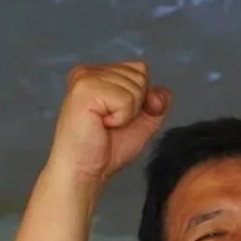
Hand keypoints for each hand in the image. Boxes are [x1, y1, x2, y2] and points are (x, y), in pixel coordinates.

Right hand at [45, 61, 171, 188]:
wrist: (84, 171)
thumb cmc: (105, 149)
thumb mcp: (142, 121)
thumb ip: (156, 102)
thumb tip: (157, 94)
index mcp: (99, 74)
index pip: (140, 69)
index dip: (142, 97)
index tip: (118, 117)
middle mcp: (90, 71)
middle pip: (140, 74)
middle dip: (134, 106)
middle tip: (109, 123)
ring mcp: (85, 77)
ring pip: (135, 87)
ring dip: (126, 114)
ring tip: (104, 124)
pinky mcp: (85, 89)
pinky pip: (125, 99)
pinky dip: (120, 118)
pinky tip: (101, 124)